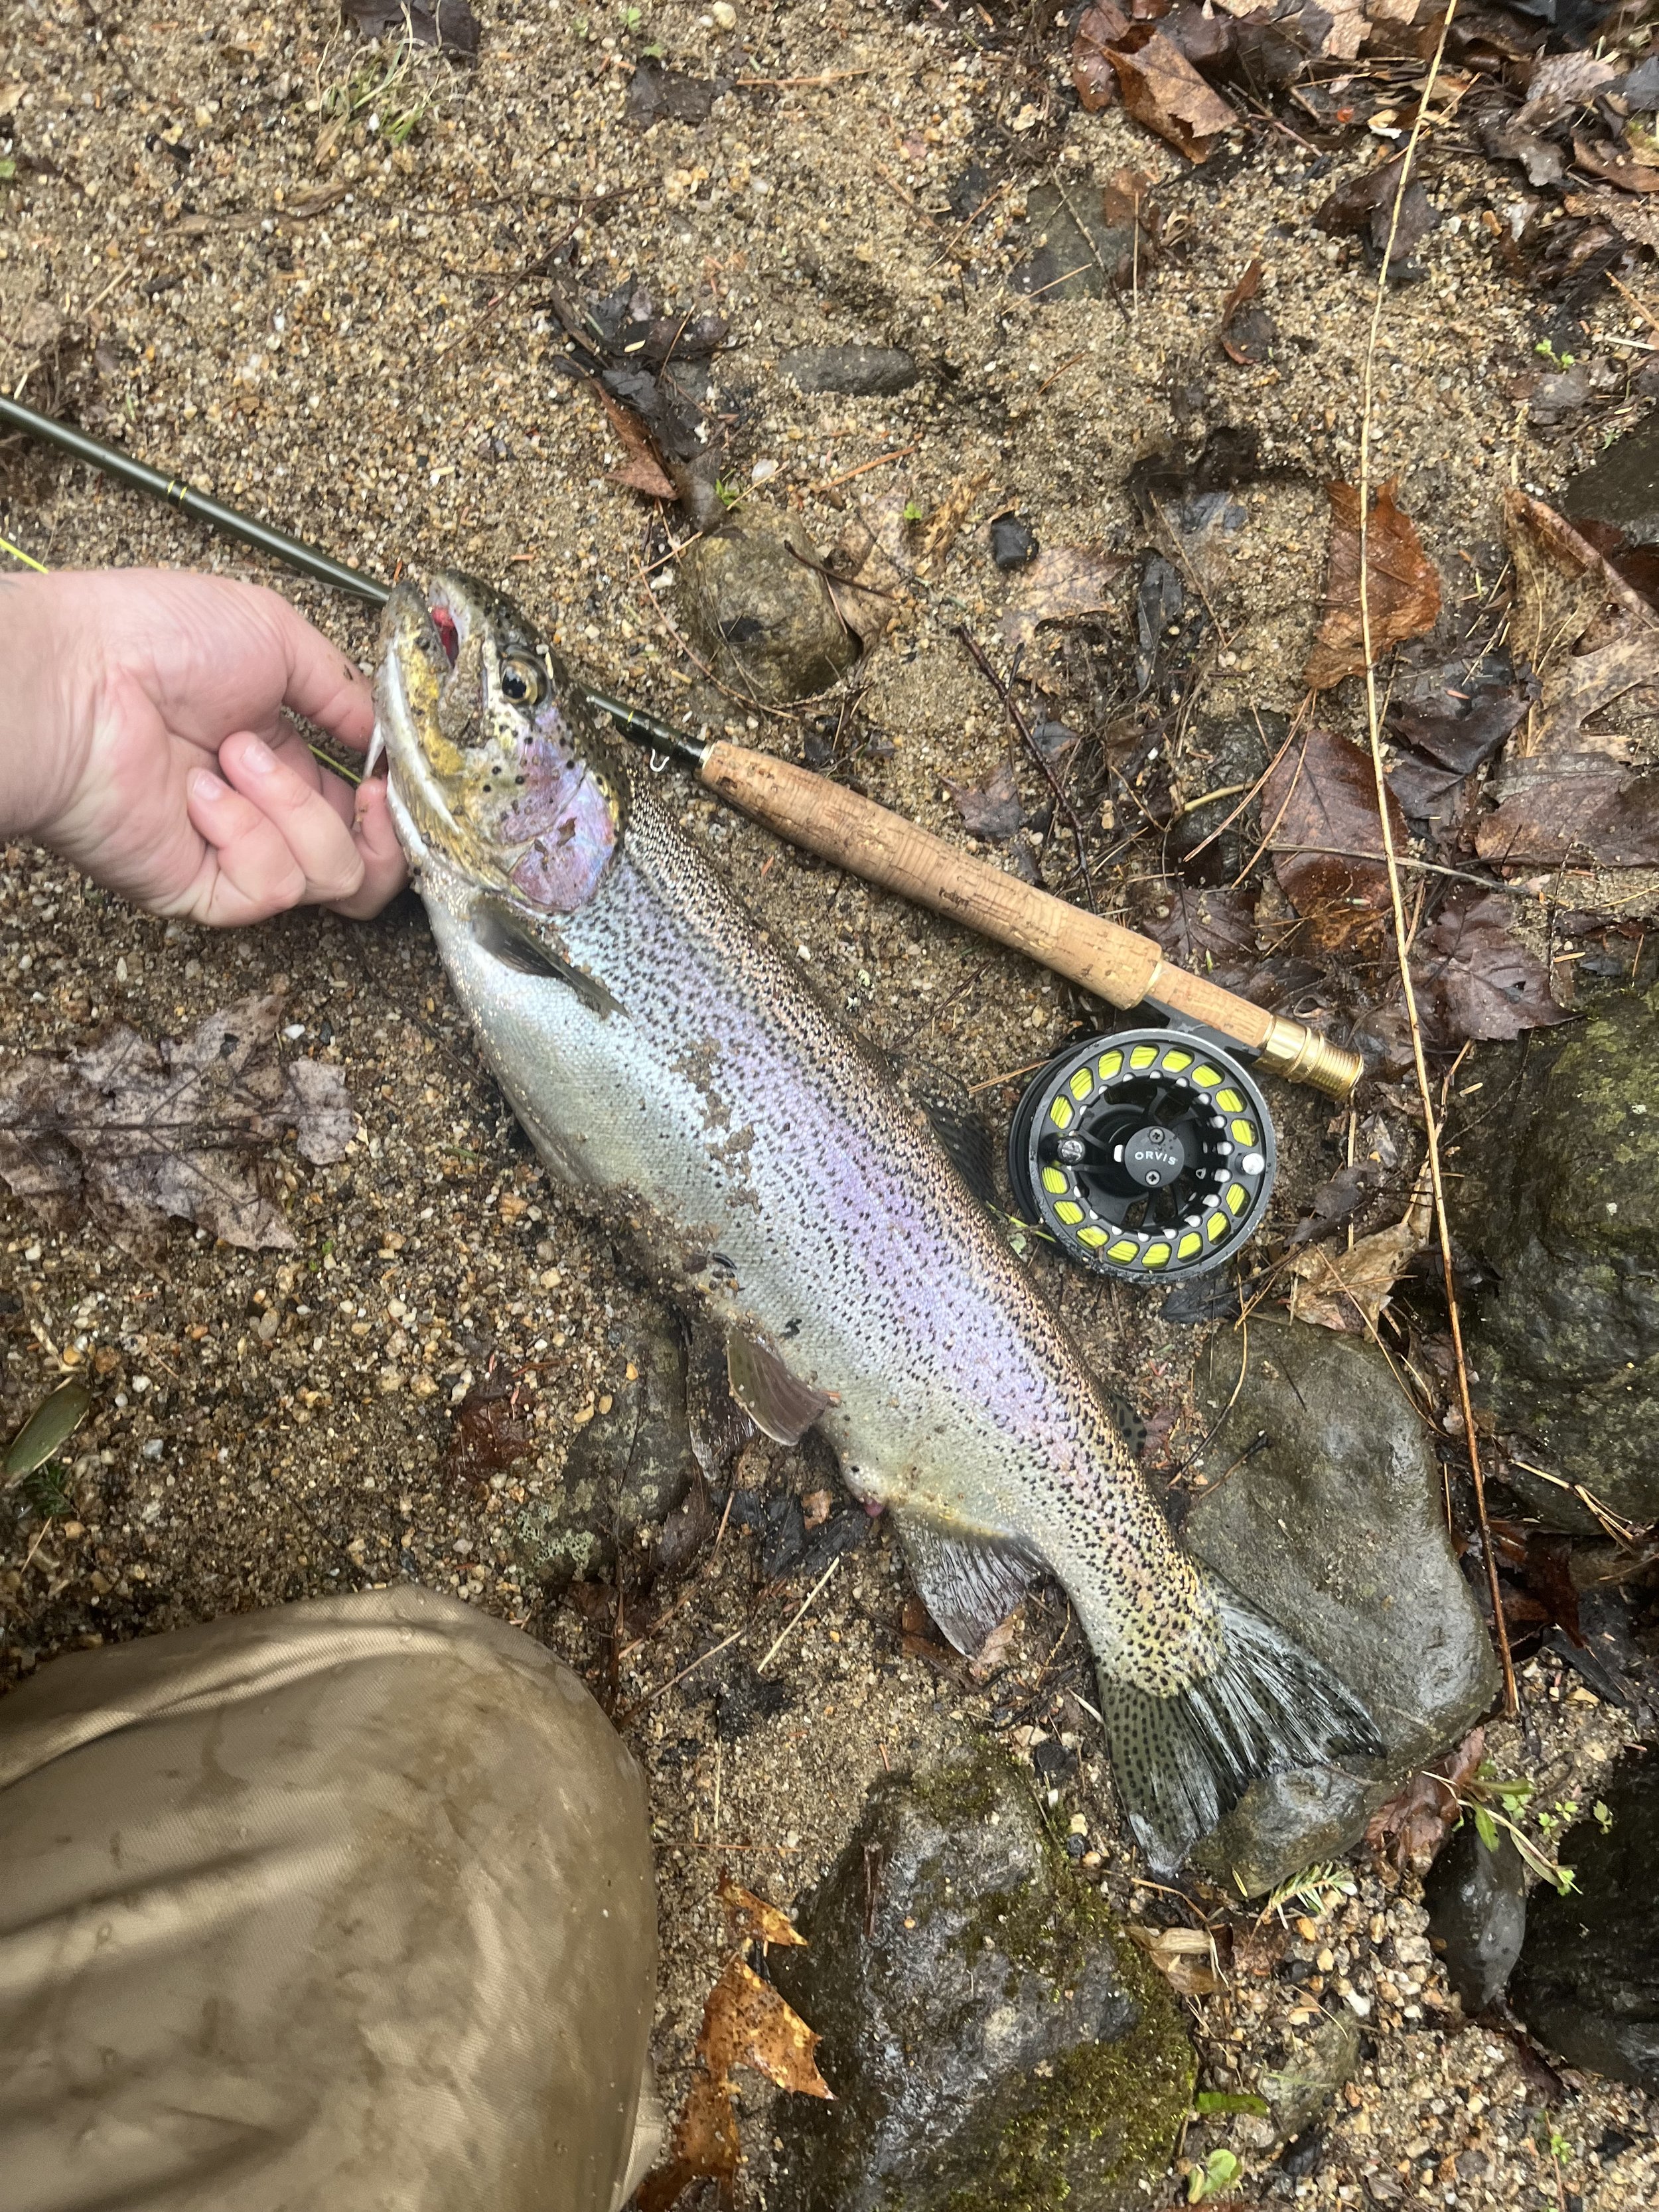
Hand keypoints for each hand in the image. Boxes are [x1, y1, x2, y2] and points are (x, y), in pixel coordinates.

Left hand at [6, 567, 405, 924]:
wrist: (72, 678)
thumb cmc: (147, 638)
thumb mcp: (272, 631)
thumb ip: (342, 687)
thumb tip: (383, 735)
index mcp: (275, 755)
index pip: (361, 809)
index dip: (393, 802)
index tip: (395, 775)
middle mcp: (259, 812)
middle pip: (362, 868)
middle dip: (383, 837)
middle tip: (368, 796)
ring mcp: (231, 853)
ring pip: (330, 878)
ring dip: (296, 808)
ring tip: (232, 756)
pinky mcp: (202, 889)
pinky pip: (270, 885)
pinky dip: (247, 832)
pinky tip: (200, 792)